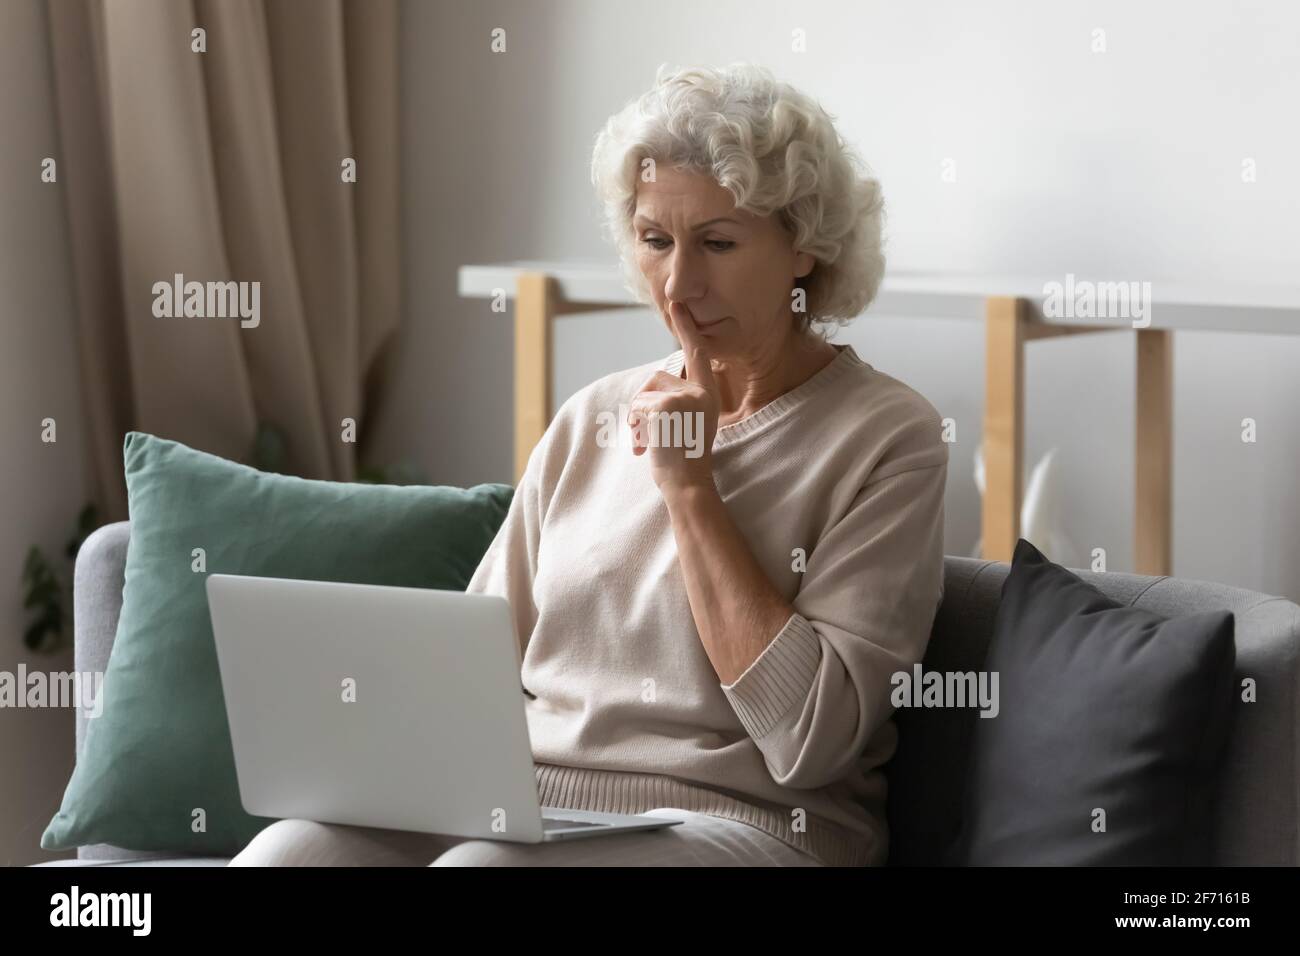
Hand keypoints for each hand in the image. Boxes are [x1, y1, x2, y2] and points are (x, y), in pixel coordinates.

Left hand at [627, 301, 719, 491]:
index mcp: (707, 393)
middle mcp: (701, 391)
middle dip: (642, 407)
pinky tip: (648, 448)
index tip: (677, 304)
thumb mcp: (685, 424)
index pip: (697, 354)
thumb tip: (649, 390)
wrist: (688, 487)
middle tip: (649, 438)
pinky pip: (637, 409)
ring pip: (643, 394)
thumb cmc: (683, 461)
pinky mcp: (667, 406)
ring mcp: (685, 397)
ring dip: (637, 421)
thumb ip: (676, 402)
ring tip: (650, 445)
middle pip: (655, 380)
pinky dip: (635, 430)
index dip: (686, 328)